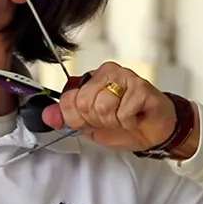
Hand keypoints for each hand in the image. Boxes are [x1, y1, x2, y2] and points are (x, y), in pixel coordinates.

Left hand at [42, 62, 183, 153]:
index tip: (91, 121)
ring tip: (125, 117)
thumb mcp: (90, 126)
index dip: (78, 119)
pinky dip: (129, 122)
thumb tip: (47, 116)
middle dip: (97, 120)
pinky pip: (123, 113)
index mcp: (91, 79)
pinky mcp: (142, 87)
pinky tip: (136, 116)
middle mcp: (108, 73)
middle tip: (113, 119)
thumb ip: (68, 119)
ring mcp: (126, 77)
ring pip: (103, 107)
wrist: (155, 131)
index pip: (68, 100)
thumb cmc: (126, 123)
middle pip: (85, 103)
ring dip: (114, 121)